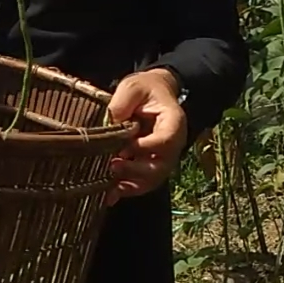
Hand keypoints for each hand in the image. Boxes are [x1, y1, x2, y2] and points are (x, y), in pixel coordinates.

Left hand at [105, 69, 187, 205]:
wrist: (152, 94)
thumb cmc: (144, 89)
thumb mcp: (132, 87)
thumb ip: (121, 104)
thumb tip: (109, 127)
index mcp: (174, 121)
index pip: (166, 139)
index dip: (146, 147)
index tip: (125, 147)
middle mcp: (174, 143)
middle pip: (162, 165)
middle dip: (137, 170)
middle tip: (113, 165)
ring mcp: (164, 157)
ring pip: (154, 179)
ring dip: (132, 184)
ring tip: (110, 185)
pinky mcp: (152, 165)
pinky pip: (145, 183)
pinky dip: (128, 190)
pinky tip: (110, 195)